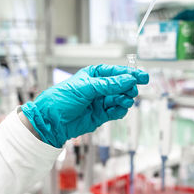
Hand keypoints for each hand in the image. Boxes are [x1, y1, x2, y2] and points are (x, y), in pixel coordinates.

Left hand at [21, 65, 148, 147]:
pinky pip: (116, 111)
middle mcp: (99, 87)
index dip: (130, 73)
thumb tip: (128, 79)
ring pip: (120, 98)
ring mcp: (100, 101)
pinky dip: (120, 110)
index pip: (116, 71)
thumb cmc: (61, 99)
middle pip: (121, 85)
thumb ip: (108, 85)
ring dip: (125, 99)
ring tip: (125, 101)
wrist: (51, 121)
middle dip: (128, 87)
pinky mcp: (101, 115)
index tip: (142, 76)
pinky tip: (120, 109)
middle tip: (133, 90)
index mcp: (94, 75)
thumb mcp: (86, 87)